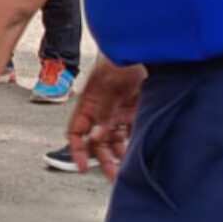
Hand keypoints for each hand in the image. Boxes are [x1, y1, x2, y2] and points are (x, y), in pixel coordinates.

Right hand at [65, 60, 147, 180]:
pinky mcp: (134, 111)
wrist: (146, 47)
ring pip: (113, 140)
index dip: (77, 150)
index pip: (76, 131)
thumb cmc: (121, 57)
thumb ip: (104, 110)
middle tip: (110, 174)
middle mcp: (101, 110)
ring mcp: (117, 111)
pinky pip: (130, 133)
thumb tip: (98, 135)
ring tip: (124, 169)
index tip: (82, 166)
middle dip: (101, 158)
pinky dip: (131, 144)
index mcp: (88, 103)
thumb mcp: (110, 83)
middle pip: (96, 141)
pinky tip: (134, 154)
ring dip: (117, 155)